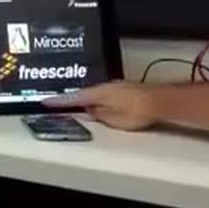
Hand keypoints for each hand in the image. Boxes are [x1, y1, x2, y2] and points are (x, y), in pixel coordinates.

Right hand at [43, 81, 157, 131]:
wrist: (161, 101)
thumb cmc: (140, 110)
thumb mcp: (115, 120)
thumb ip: (99, 116)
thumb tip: (89, 112)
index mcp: (99, 94)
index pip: (74, 98)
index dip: (59, 101)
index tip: (46, 102)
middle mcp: (106, 87)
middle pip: (83, 94)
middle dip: (71, 99)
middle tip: (58, 104)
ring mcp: (116, 87)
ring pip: (94, 93)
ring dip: (85, 99)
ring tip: (77, 106)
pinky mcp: (125, 90)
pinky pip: (104, 94)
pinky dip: (97, 99)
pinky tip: (99, 105)